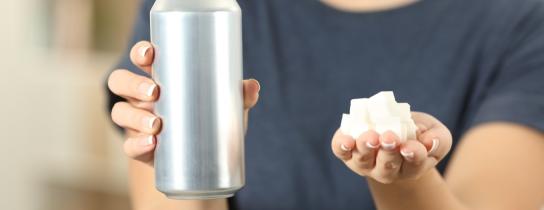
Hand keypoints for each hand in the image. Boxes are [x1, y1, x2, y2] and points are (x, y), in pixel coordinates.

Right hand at [108, 41, 259, 164]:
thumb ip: (240, 96)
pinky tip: (152, 144)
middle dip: (133, 84)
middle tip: (155, 92)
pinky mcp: (139, 147)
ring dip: (134, 116)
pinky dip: (137, 144)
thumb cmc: (213, 120)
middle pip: (121, 81)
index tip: (150, 54)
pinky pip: (129, 145)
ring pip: (119, 112)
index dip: (140, 52)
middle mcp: (142, 96)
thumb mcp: (228, 106)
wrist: (207, 162)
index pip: (141, 57)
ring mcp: (137, 122)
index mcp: (161, 77)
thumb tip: (252, 86)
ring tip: (157, 123)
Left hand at [331, 112, 451, 183]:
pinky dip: (341, 146)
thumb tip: (430, 142)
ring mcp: (365, 163)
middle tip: (389, 137)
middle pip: (387, 165)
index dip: (413, 155)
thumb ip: (439, 140)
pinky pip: (341, 151)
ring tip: (370, 137)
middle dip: (388, 151)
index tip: (410, 147)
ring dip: (366, 147)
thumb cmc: (417, 134)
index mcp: (411, 167)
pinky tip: (345, 140)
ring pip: (364, 159)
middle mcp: (387, 170)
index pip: (414, 164)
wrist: (393, 129)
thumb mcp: (436, 134)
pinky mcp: (347, 152)